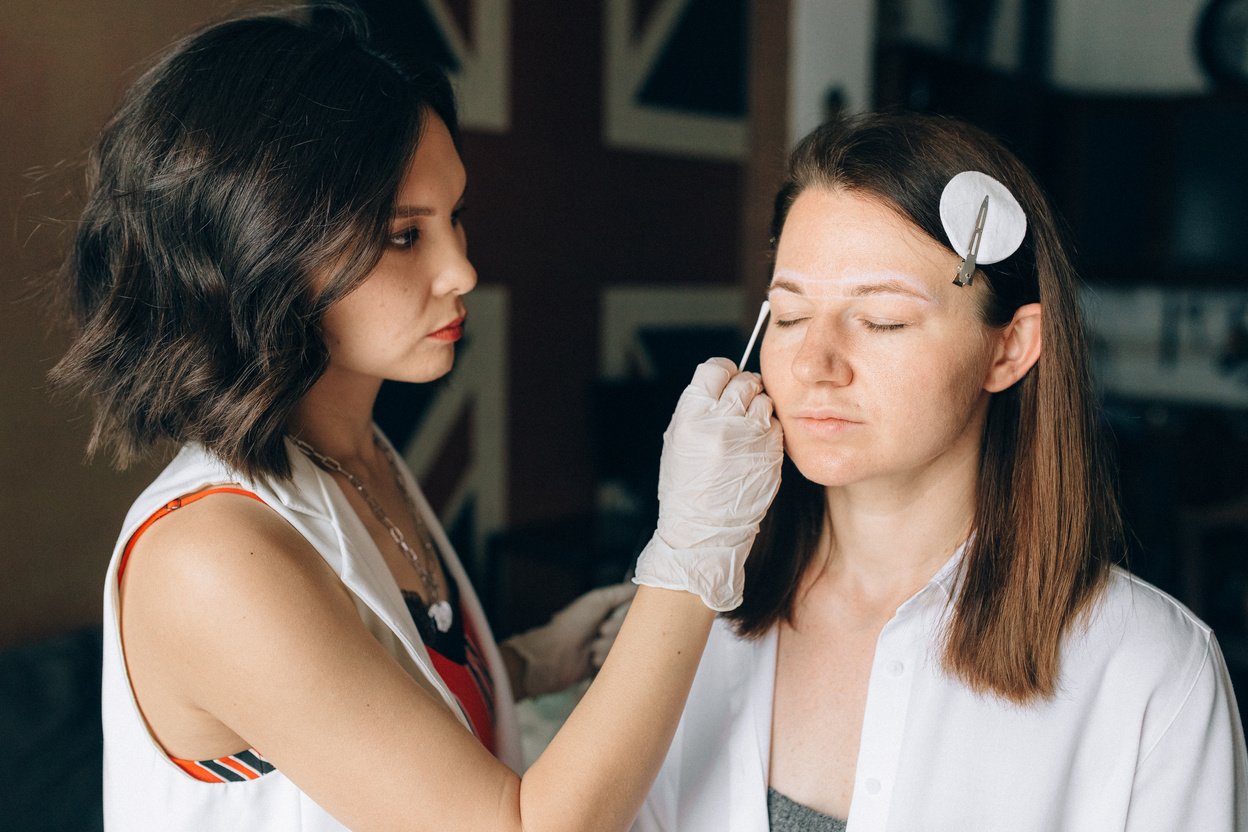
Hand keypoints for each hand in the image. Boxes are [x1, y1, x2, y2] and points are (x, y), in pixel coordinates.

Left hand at [502, 582, 636, 698]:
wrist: (554, 656)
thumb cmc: (572, 624)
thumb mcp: (597, 601)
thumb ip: (621, 592)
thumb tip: (643, 586)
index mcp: (611, 611)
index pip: (636, 611)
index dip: (626, 617)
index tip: (610, 619)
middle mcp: (613, 628)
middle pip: (634, 630)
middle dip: (616, 632)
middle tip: (599, 632)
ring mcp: (611, 648)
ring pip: (628, 648)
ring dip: (609, 648)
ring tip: (592, 649)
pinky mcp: (608, 666)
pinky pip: (622, 663)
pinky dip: (608, 661)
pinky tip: (593, 661)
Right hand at [632, 358, 783, 610]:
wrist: (703, 529)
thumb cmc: (687, 486)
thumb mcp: (677, 440)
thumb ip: (699, 407)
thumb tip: (722, 382)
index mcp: (691, 415)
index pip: (715, 368)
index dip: (722, 372)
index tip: (725, 381)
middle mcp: (721, 421)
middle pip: (744, 380)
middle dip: (743, 388)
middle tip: (739, 405)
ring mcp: (749, 437)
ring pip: (764, 399)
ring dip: (758, 407)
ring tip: (747, 428)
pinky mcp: (770, 452)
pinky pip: (776, 425)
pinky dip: (768, 430)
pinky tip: (756, 445)